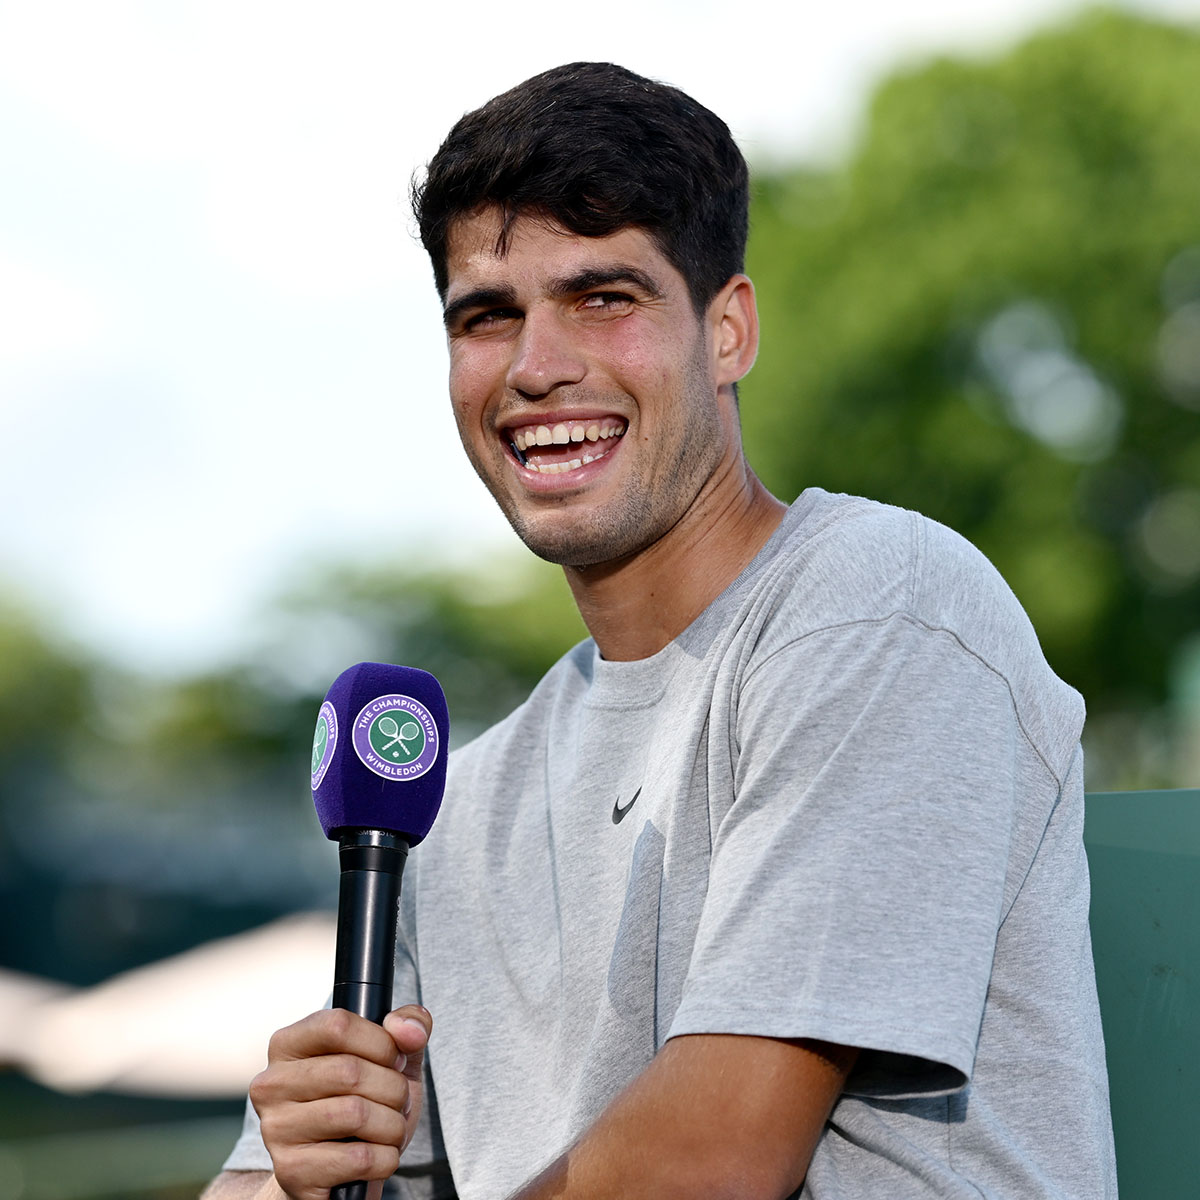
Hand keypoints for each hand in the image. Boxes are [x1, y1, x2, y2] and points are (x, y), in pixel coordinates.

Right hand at [248, 1004, 432, 1199]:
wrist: (338, 1175)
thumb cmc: (365, 1101)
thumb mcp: (391, 1056)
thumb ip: (409, 1025)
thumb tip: (411, 1032)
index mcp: (288, 1044)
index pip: (337, 1025)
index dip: (381, 1042)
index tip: (395, 1060)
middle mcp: (271, 1084)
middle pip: (350, 1071)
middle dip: (393, 1089)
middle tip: (399, 1101)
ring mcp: (276, 1130)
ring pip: (355, 1114)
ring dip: (393, 1125)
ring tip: (391, 1127)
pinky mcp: (291, 1172)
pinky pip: (358, 1158)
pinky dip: (385, 1157)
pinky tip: (379, 1156)